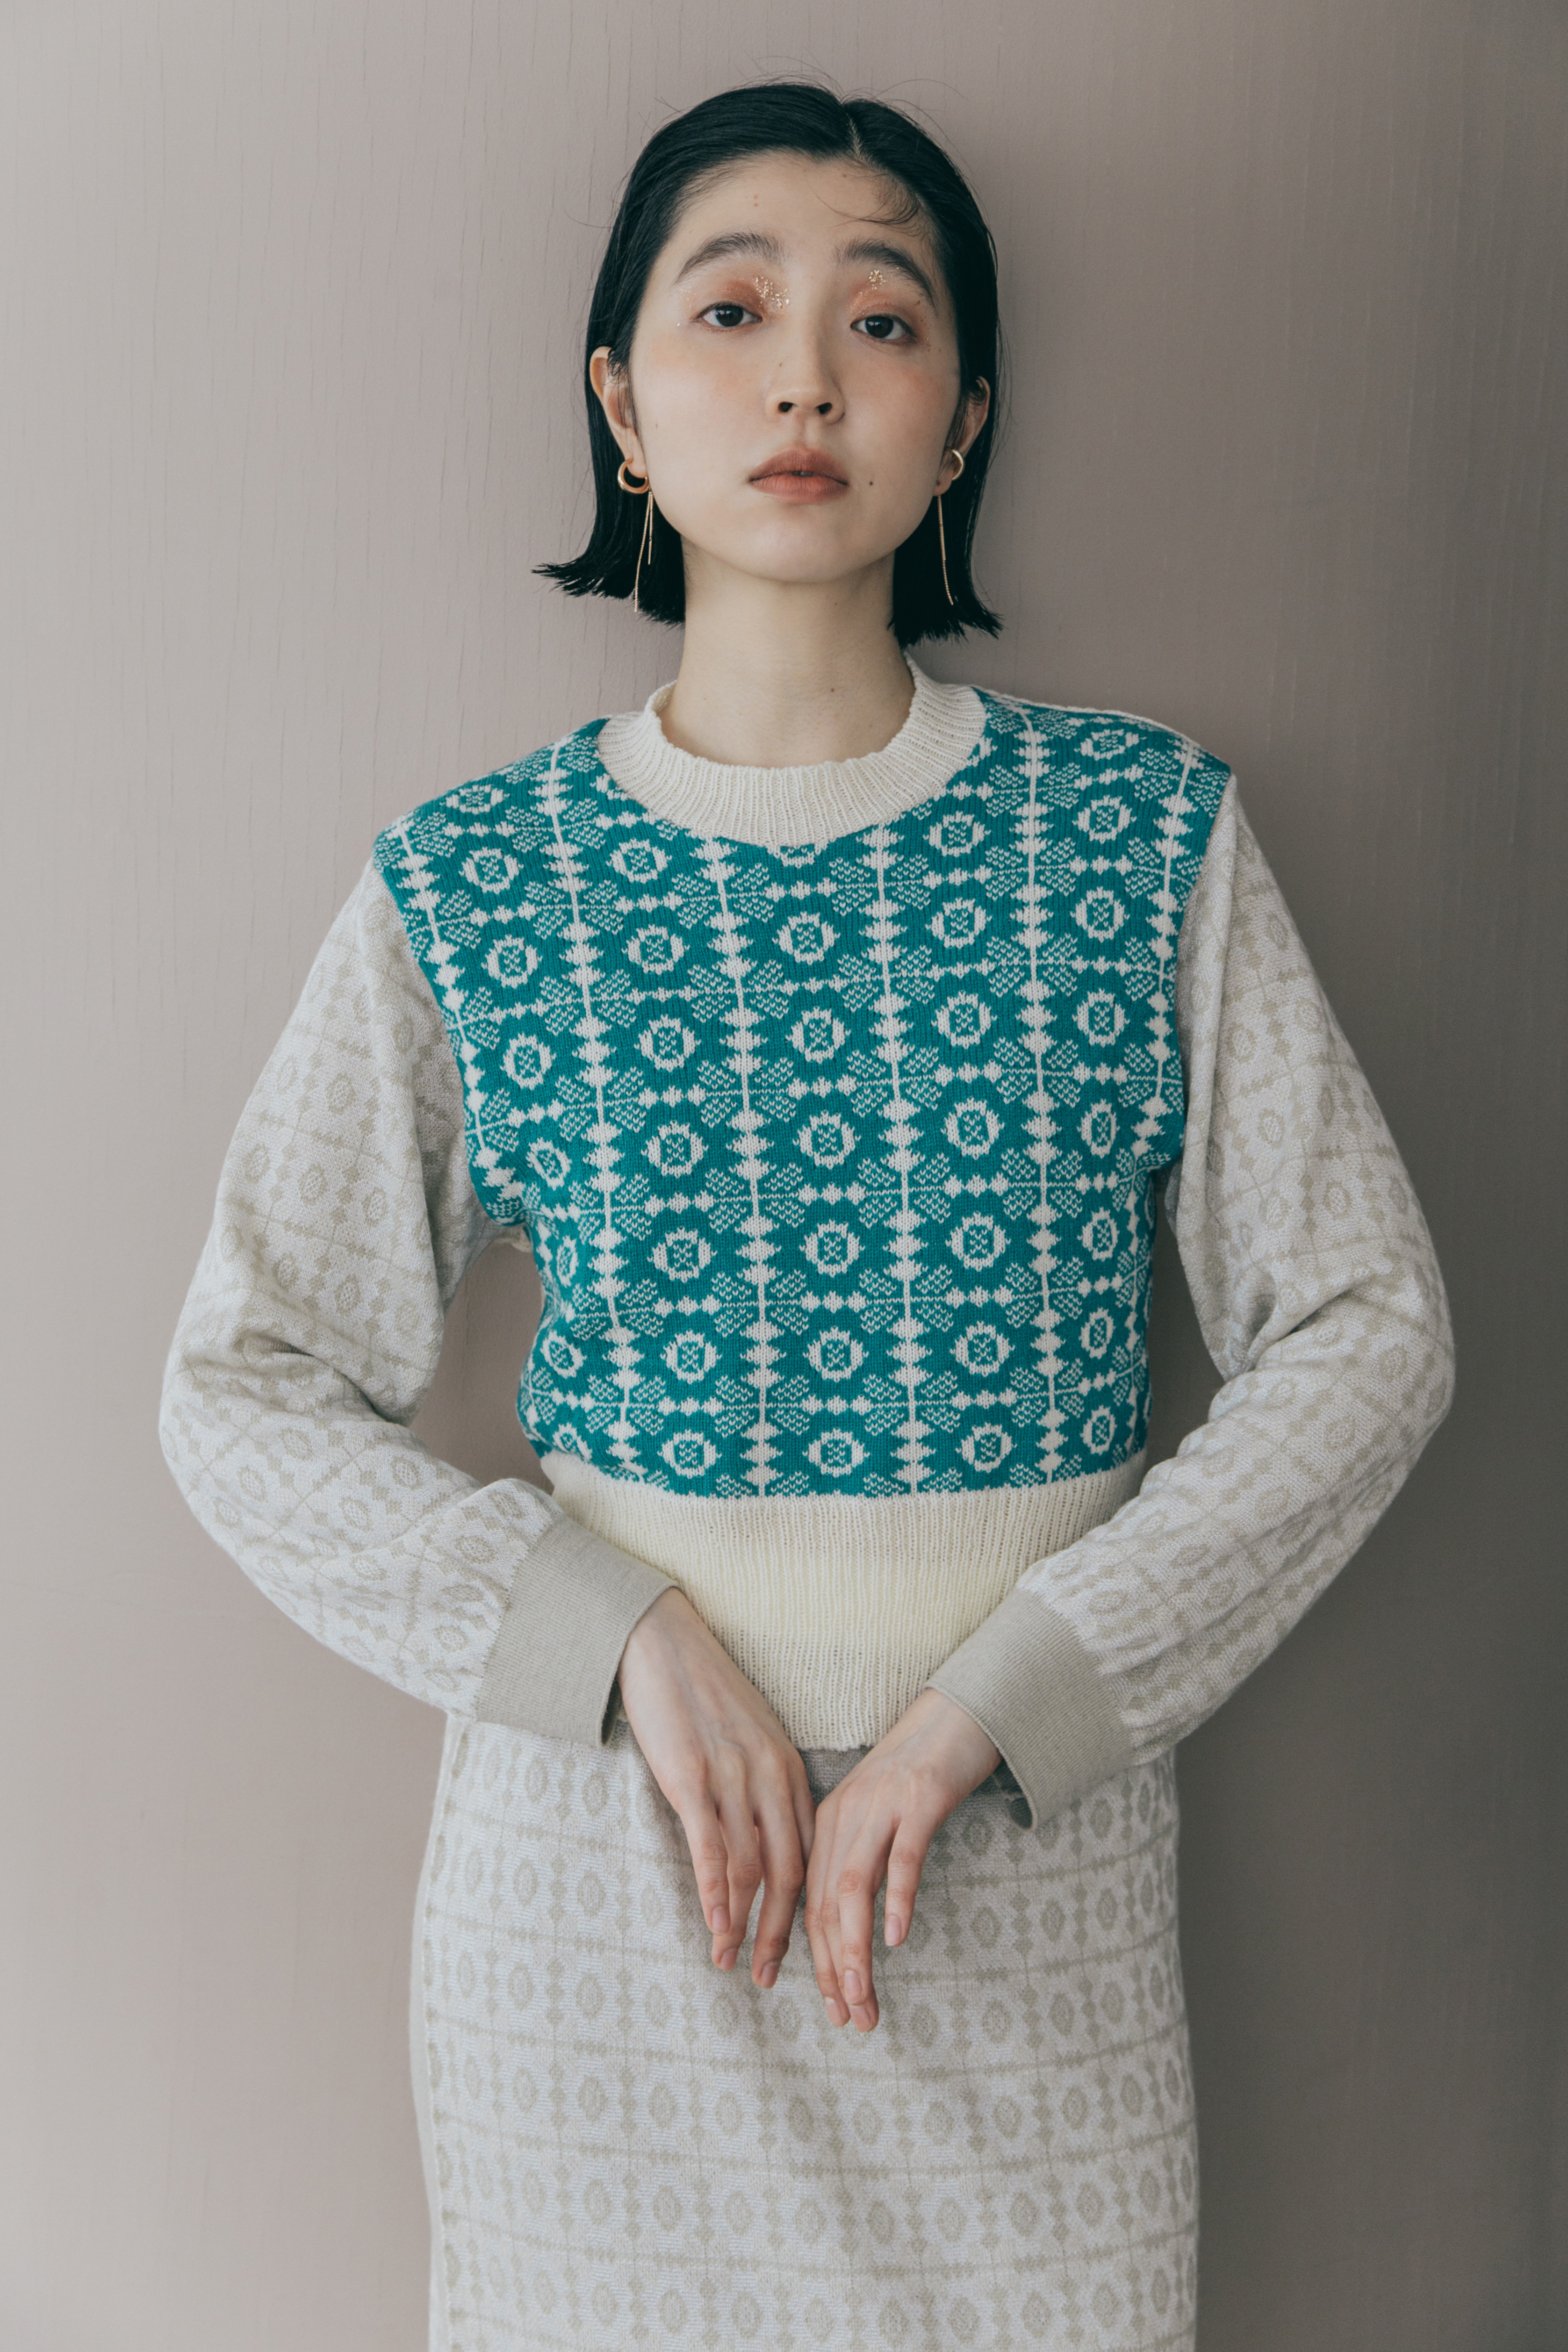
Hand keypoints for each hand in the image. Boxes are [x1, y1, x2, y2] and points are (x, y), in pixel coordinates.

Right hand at [616, 1586, 814, 1986]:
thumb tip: (764, 1835)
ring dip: (742, 1924)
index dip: (809, 1908)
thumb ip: (762, 1784)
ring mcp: (730, 1777)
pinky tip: (715, 1925)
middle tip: (775, 1977)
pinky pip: (711, 1845)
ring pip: (749, 1867)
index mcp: (786, 1769)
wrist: (663, 1641)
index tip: (803, 1947)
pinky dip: (715, 1891)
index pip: (808, 1853)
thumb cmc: (702, 1691)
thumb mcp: (749, 1736)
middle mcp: (767, 1777)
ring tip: (732, 1964)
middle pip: (788, 1871)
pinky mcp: (691, 1776)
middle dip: (782, 1932)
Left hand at [803, 1687, 1000, 2032]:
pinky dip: (897, 1898)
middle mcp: (845, 1815)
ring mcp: (882, 1805)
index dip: (819, 1962)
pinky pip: (902, 1855)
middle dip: (833, 1969)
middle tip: (850, 2019)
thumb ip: (859, 1862)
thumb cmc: (919, 1773)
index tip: (834, 2009)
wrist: (956, 1712)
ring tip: (862, 1995)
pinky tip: (899, 1937)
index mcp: (828, 1824)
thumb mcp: (876, 1818)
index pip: (810, 1905)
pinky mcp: (920, 1797)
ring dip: (855, 1947)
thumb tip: (852, 1929)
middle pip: (824, 1904)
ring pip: (852, 1888)